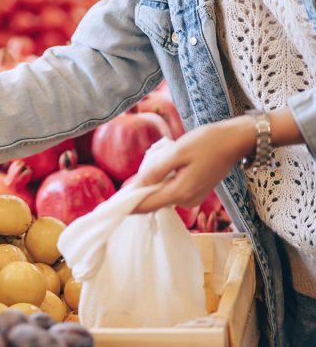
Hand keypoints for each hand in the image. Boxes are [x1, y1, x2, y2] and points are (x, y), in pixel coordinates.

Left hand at [131, 116, 255, 212]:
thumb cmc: (207, 143)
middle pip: (152, 201)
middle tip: (141, 168)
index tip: (110, 206)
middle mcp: (186, 201)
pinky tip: (171, 162)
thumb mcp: (177, 152)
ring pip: (162, 194)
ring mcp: (192, 198)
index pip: (146, 206)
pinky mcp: (195, 192)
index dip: (128, 205)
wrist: (235, 141)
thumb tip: (135, 186)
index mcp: (180, 192)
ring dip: (154, 181)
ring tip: (164, 157)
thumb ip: (155, 170)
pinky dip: (165, 179)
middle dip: (141, 188)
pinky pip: (171, 189)